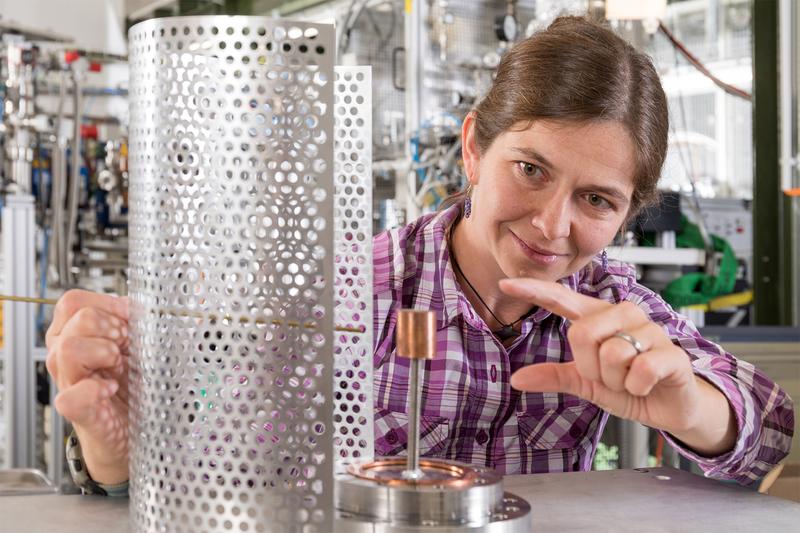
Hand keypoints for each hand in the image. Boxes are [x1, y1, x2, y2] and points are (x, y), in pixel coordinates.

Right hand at [45, 289, 129, 483]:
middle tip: (127, 347)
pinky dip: (94, 391)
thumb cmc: (137, 384)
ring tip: (120, 368)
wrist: (137, 430)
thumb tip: (167, 307)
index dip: (108, 305)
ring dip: (104, 352)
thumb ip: (147, 323)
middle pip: (78, 316)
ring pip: (68, 348)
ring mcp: (69, 381)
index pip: (75, 301)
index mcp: (78, 333)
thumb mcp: (143, 345)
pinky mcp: (77, 411)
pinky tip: (111, 389)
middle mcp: (67, 353)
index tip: (130, 321)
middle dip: (112, 327)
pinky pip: (71, 396)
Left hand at [499, 278, 735, 454]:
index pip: (562, 298)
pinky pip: (639, 370)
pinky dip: (636, 387)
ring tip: (629, 380)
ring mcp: (649, 331)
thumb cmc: (629, 385)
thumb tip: (517, 379)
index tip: (506, 283)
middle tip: (609, 376)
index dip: (534, 290)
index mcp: (599, 318)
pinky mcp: (671, 353)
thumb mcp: (585, 382)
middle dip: (590, 368)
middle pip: (582, 334)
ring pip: (610, 355)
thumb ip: (554, 376)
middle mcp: (624, 315)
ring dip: (615, 381)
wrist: (671, 407)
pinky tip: (647, 385)